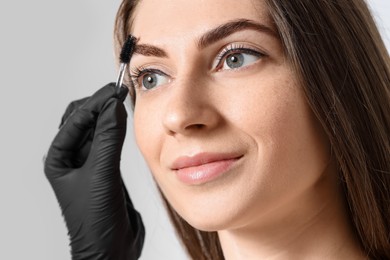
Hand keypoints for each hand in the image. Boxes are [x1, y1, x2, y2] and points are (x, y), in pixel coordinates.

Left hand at [44, 83, 143, 259]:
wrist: (109, 248)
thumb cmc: (95, 220)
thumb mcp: (101, 175)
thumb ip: (108, 139)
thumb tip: (114, 106)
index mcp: (60, 158)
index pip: (76, 119)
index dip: (96, 102)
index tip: (116, 90)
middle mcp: (72, 158)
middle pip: (82, 119)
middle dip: (99, 104)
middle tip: (120, 91)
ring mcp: (89, 163)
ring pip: (96, 129)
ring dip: (108, 115)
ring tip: (124, 101)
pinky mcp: (105, 169)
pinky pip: (108, 141)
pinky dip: (117, 129)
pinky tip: (126, 123)